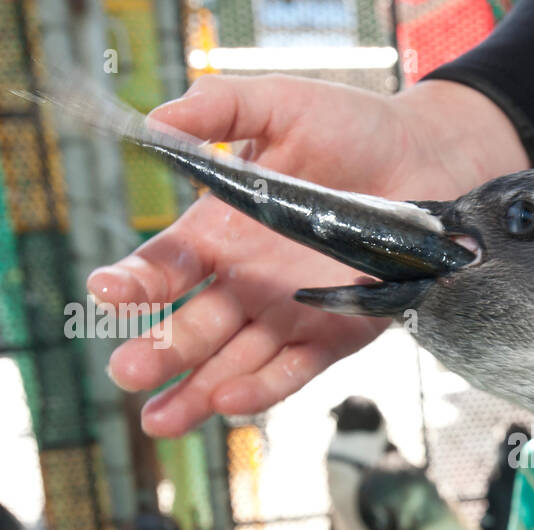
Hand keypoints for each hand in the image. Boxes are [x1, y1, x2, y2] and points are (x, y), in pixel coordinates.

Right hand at [92, 74, 528, 436]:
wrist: (427, 158)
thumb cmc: (351, 128)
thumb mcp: (278, 105)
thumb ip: (217, 109)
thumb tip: (156, 122)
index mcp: (222, 231)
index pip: (166, 265)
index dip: (135, 280)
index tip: (106, 293)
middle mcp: (248, 280)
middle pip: (193, 326)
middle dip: (159, 352)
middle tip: (125, 373)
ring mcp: (289, 312)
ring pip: (233, 361)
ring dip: (196, 391)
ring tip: (158, 420)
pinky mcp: (335, 334)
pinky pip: (292, 368)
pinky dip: (263, 388)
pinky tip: (228, 402)